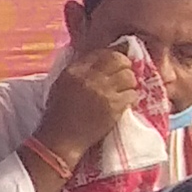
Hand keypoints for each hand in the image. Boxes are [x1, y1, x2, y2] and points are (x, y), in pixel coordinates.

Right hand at [37, 37, 152, 155]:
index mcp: (74, 70)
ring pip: (129, 76)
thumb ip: (79, 70)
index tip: (115, 64)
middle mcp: (89, 78)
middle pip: (118, 60)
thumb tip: (100, 61)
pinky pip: (132, 94)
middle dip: (125, 66)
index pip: (101, 53)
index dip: (112, 56)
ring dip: (130, 83)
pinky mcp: (114, 106)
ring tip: (124, 90)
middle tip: (124, 75)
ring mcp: (103, 92)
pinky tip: (124, 102)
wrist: (61, 139)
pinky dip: (131, 98)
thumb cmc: (59, 113)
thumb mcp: (62, 84)